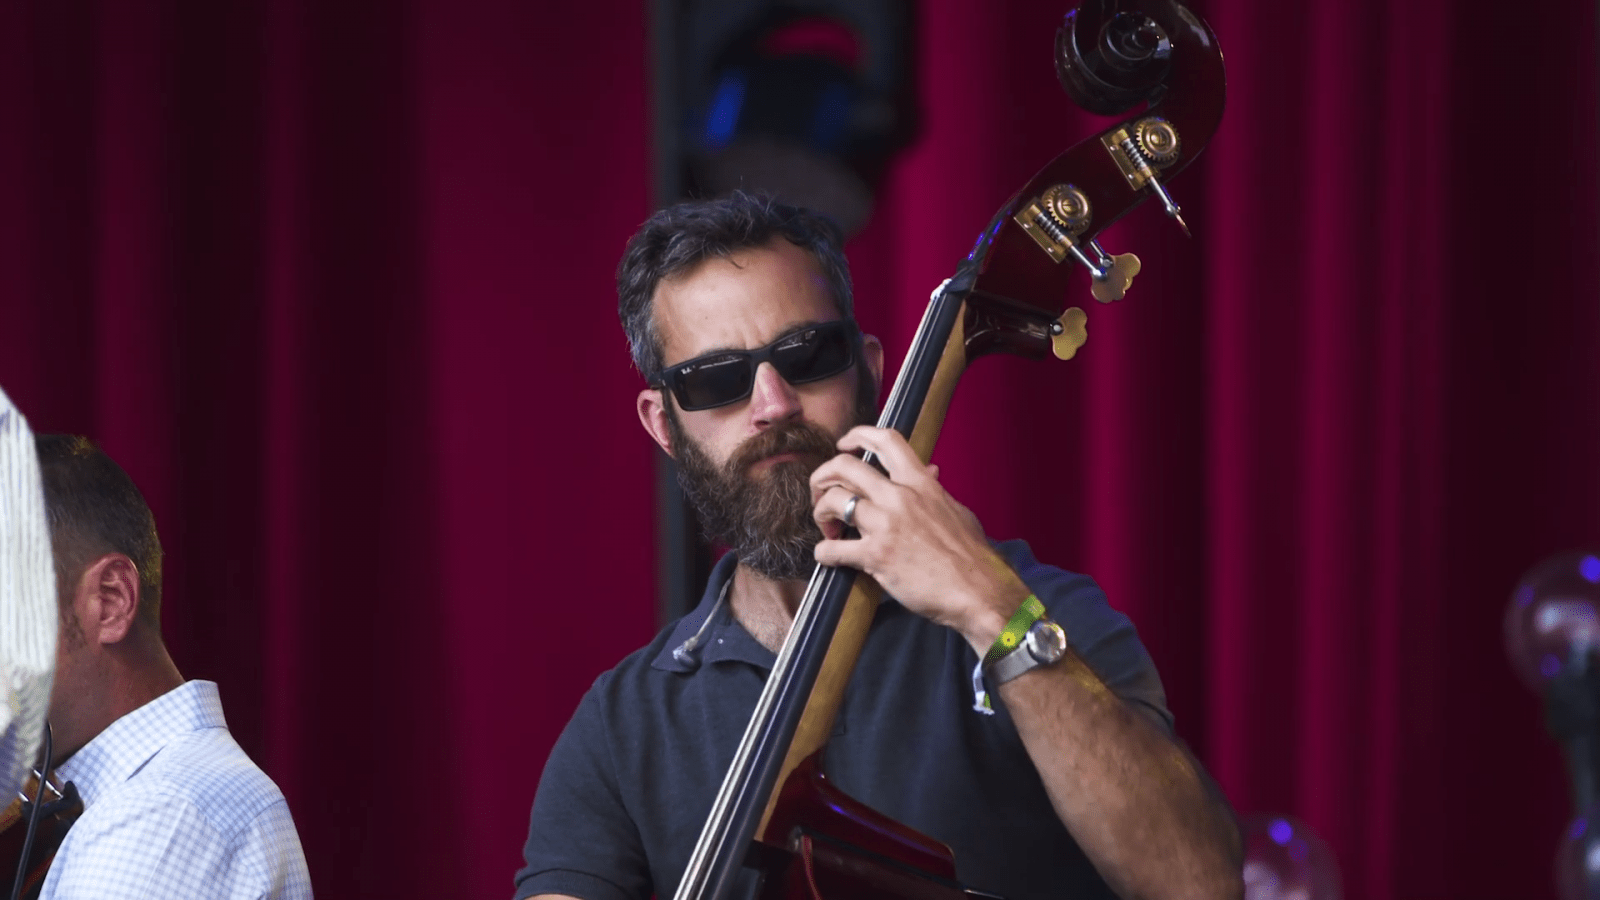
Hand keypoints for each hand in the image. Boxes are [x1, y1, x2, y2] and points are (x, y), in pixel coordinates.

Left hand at [809, 426, 1029, 651]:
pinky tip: (828, 557)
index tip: (843, 444)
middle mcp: (900, 497)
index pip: (885, 440)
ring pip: (834, 501)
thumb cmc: (972, 556)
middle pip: (844, 466)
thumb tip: (931, 473)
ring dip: (820, 513)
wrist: (978, 590)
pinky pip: (832, 549)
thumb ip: (935, 491)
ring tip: (828, 529)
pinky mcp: (876, 556)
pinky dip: (823, 553)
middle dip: (822, 476)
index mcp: (920, 483)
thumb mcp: (957, 511)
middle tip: (821, 492)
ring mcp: (886, 525)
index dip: (857, 435)